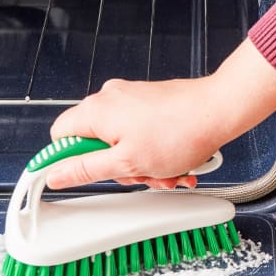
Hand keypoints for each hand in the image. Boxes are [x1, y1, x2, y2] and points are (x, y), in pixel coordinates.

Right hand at [47, 39, 275, 188]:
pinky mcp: (150, 103)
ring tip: (168, 172)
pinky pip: (141, 134)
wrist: (219, 110)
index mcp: (95, 112)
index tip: (80, 176)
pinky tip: (176, 163)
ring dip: (143, 165)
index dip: (68, 161)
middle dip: (120, 168)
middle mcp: (109, 100)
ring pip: (123, 144)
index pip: (60, 137)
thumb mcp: (126, 163)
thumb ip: (86, 169)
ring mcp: (131, 100)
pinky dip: (156, 153)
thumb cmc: (179, 132)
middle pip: (96, 145)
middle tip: (142, 176)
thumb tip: (55, 174)